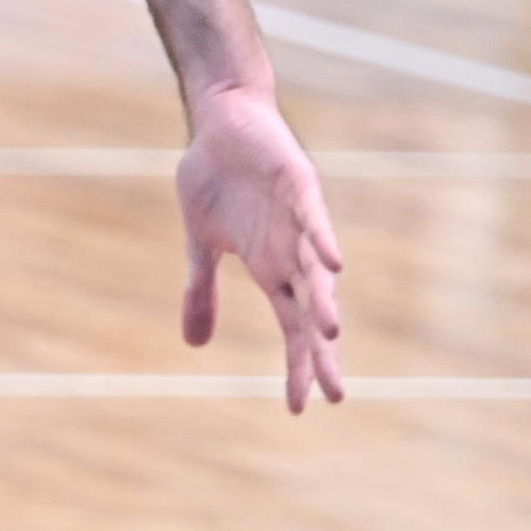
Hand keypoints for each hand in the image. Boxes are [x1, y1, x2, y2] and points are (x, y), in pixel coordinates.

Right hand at [173, 83, 343, 411]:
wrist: (223, 122)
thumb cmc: (217, 179)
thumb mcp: (200, 244)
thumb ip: (202, 293)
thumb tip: (195, 347)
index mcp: (270, 268)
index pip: (292, 329)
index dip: (297, 366)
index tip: (301, 408)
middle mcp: (292, 252)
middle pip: (312, 313)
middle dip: (321, 354)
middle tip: (335, 394)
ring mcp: (299, 221)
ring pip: (316, 272)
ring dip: (324, 303)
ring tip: (329, 335)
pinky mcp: (298, 185)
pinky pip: (314, 218)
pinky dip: (322, 240)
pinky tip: (332, 263)